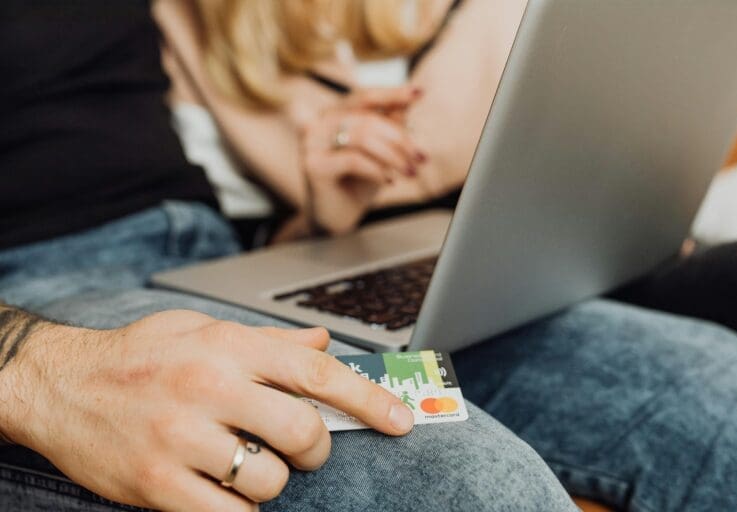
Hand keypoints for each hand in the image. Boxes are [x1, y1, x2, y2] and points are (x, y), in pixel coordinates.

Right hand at [5, 310, 413, 510]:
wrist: (60, 384)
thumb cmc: (139, 355)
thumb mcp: (204, 330)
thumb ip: (269, 341)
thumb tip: (322, 344)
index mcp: (229, 346)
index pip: (317, 372)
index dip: (368, 399)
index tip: (400, 420)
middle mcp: (210, 387)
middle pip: (304, 430)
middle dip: (314, 448)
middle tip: (300, 446)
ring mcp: (183, 438)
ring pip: (270, 478)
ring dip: (271, 479)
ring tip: (244, 462)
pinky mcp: (158, 484)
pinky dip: (240, 508)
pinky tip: (224, 488)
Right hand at [301, 85, 426, 234]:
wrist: (338, 216)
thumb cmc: (359, 181)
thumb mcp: (380, 150)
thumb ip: (391, 123)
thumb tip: (412, 96)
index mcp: (334, 113)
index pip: (364, 96)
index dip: (392, 94)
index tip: (420, 93)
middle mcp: (319, 122)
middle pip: (367, 118)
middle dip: (400, 138)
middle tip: (420, 158)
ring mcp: (312, 142)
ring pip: (362, 137)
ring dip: (393, 156)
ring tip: (410, 172)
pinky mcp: (313, 165)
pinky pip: (353, 160)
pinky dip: (377, 171)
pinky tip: (388, 182)